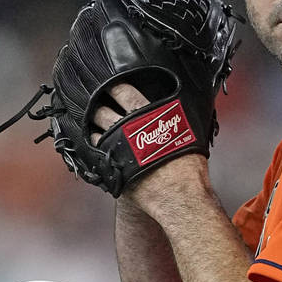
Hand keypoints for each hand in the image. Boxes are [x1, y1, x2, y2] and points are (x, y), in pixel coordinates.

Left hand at [92, 82, 208, 215]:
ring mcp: (118, 151)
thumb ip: (178, 117)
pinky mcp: (114, 170)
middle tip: (94, 103)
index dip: (114, 86)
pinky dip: (95, 149)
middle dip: (96, 107)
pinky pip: (97, 155)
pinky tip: (95, 147)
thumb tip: (182, 105)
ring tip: (92, 124)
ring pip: (97, 133)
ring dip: (93, 128)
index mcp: (147, 116)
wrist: (180, 197)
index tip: (109, 84)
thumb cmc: (189, 168)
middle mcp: (128, 131)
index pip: (124, 92)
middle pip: (104, 112)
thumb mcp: (188, 132)